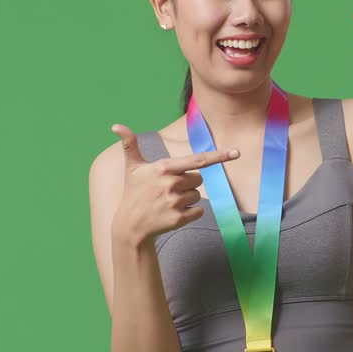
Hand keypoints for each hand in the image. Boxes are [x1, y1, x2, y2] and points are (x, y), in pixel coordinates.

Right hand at [110, 124, 238, 242]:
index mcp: (164, 168)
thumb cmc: (134, 193)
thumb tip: (116, 125)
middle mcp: (171, 183)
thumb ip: (130, 145)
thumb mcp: (132, 168)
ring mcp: (175, 201)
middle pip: (199, 179)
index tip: (237, 152)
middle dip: (188, 183)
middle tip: (169, 190)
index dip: (219, 156)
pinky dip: (190, 212)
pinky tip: (173, 213)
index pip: (197, 160)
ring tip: (168, 202)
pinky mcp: (179, 218)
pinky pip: (198, 211)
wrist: (130, 226)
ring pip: (197, 195)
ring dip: (187, 198)